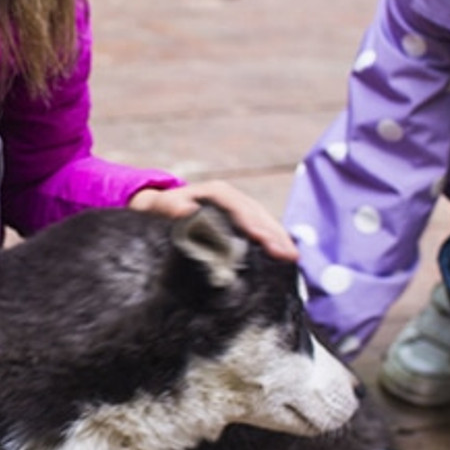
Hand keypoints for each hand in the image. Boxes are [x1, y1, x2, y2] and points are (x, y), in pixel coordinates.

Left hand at [128, 180, 297, 260]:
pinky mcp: (239, 221)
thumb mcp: (158, 206)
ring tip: (292, 257)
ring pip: (264, 221)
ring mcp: (238, 208)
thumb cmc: (157, 210)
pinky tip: (284, 255)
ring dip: (278, 239)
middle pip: (258, 214)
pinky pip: (260, 229)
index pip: (240, 208)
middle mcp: (231, 198)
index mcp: (217, 192)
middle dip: (274, 234)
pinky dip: (272, 241)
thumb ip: (170, 207)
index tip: (264, 239)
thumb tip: (186, 210)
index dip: (253, 223)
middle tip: (289, 255)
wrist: (157, 209)